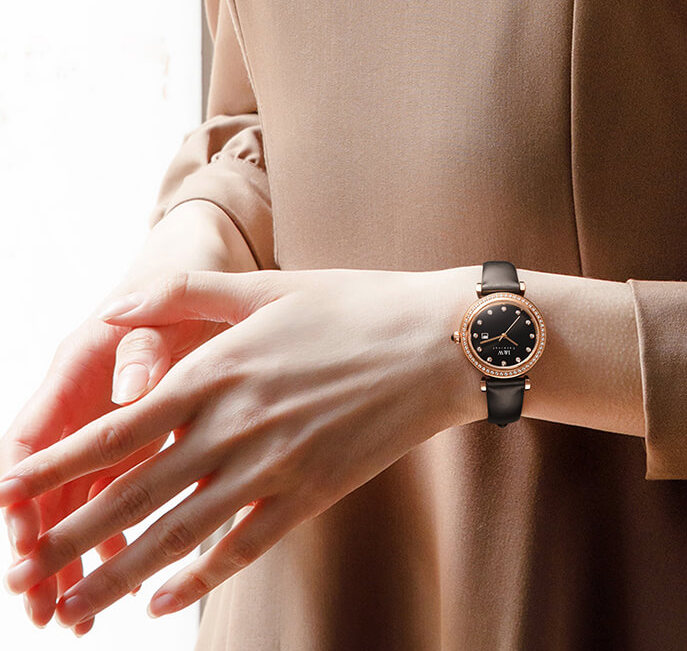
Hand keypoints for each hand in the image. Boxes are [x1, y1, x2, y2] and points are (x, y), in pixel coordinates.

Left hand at [0, 266, 474, 627]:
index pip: (116, 429)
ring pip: (181, 532)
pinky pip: (246, 546)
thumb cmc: (356, 306)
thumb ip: (188, 292)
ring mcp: (277, 464)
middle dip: (70, 533)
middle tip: (19, 570)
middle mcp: (236, 424)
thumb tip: (116, 305)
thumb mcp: (270, 286)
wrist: (439, 342)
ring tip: (74, 606)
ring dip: (120, 573)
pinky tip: (165, 602)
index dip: (56, 465)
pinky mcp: (315, 492)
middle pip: (135, 492)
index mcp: (219, 370)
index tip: (9, 492)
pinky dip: (201, 578)